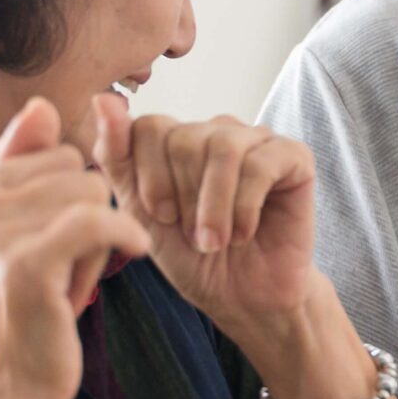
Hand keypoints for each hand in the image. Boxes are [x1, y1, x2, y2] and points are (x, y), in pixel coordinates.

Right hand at [0, 98, 152, 398]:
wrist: (6, 386)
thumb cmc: (24, 309)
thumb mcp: (21, 231)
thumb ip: (26, 168)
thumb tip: (41, 105)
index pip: (58, 155)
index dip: (73, 200)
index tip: (56, 244)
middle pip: (78, 170)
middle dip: (90, 216)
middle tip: (70, 266)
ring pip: (93, 194)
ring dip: (102, 240)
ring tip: (75, 278)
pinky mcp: (25, 264)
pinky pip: (99, 221)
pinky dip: (126, 236)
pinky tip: (134, 253)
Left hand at [90, 92, 316, 329]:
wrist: (244, 299)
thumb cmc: (193, 258)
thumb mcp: (140, 213)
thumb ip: (117, 156)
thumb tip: (103, 99)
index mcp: (178, 140)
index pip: (149, 126)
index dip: (150, 177)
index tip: (161, 217)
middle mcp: (216, 131)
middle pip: (184, 138)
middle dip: (183, 197)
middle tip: (194, 235)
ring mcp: (257, 140)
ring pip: (223, 148)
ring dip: (213, 206)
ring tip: (215, 241)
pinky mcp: (294, 157)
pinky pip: (261, 164)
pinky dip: (245, 207)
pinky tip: (245, 232)